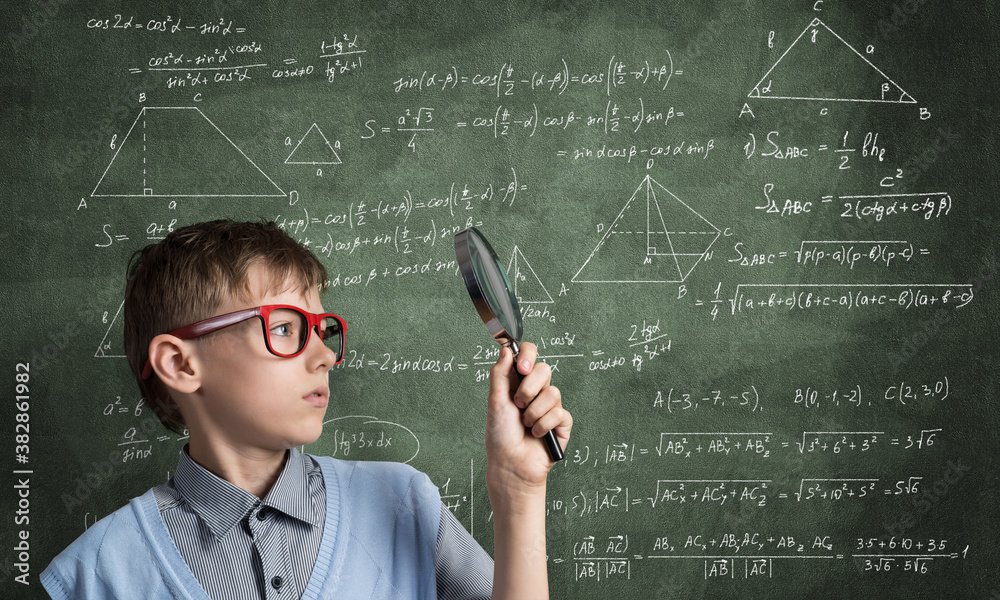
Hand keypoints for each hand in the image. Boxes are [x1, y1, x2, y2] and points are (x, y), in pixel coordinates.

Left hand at [485, 342, 571, 498]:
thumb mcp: (495, 401)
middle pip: (545, 369)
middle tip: (518, 404)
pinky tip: (536, 435)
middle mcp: (535, 391)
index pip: (529, 355)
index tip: (521, 367)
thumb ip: (499, 373)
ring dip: (534, 412)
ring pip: (553, 393)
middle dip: (529, 389)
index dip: (528, 355)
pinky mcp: (562, 423)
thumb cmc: (500, 436)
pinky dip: (543, 425)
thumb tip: (506, 349)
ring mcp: (550, 406)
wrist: (511, 464)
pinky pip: (560, 413)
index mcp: (518, 382)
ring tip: (525, 425)